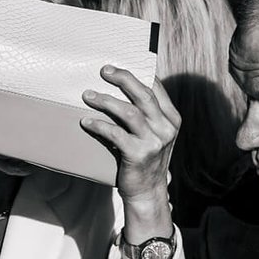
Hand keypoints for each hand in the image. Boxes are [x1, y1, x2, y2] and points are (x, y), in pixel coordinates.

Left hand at [80, 65, 180, 214]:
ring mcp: (154, 141)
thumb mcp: (153, 134)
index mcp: (171, 119)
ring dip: (105, 101)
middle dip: (122, 79)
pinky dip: (99, 125)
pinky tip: (86, 122)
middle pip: (143, 95)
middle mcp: (166, 128)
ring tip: (87, 96)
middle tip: (103, 71)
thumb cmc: (144, 158)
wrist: (147, 191)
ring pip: (129, 112)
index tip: (116, 67)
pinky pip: (116, 133)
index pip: (156, 88)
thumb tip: (120, 87)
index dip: (136, 74)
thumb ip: (146, 114)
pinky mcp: (139, 154)